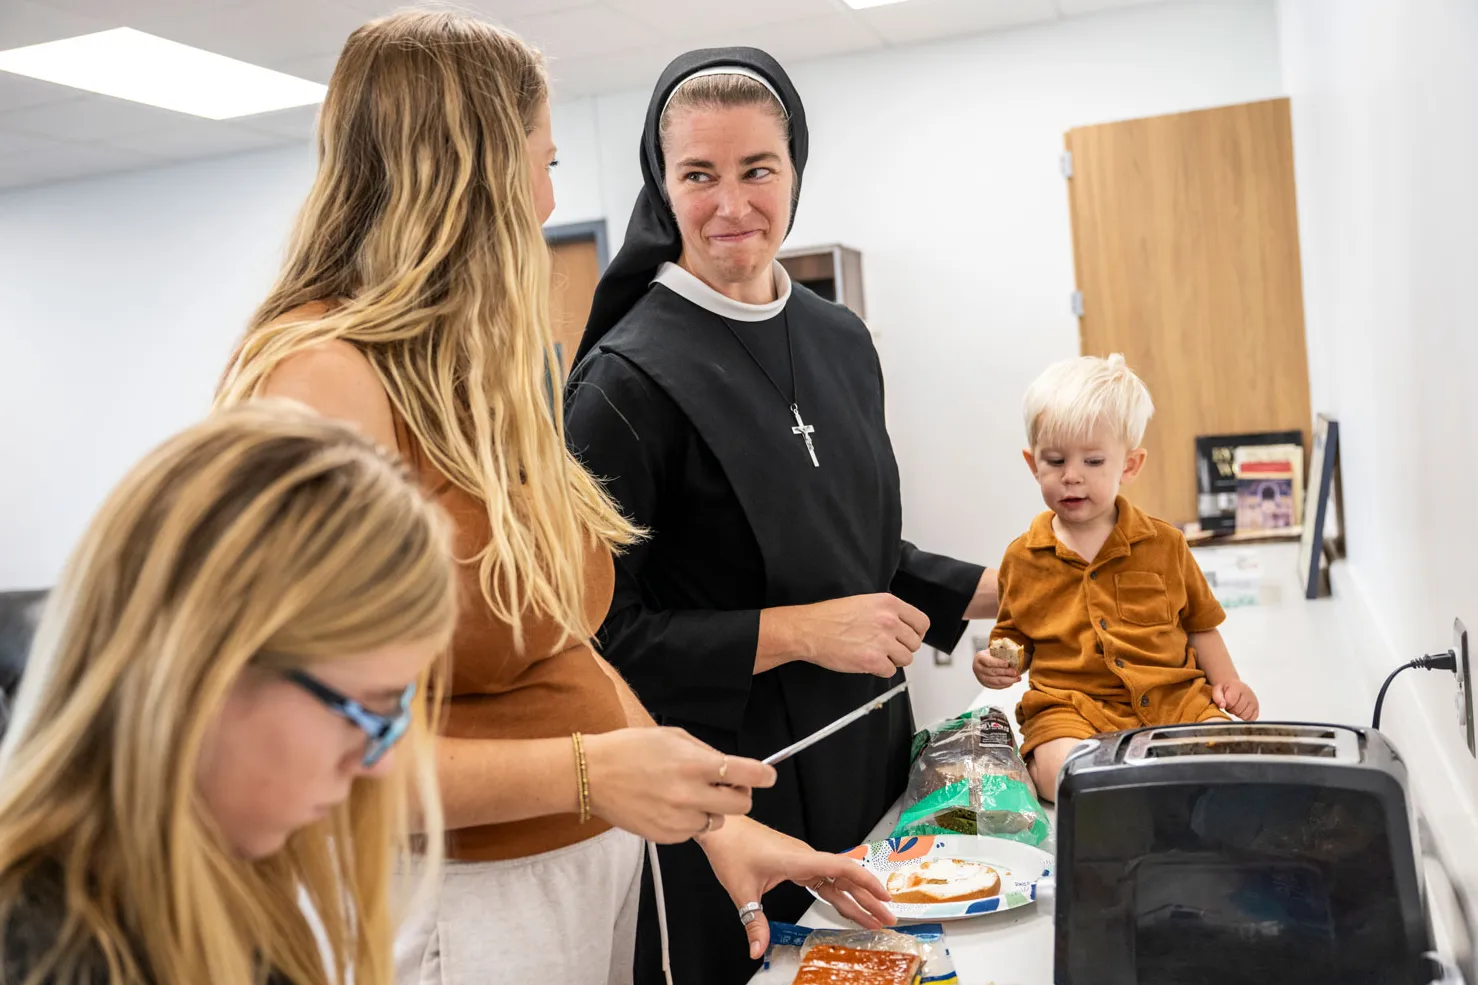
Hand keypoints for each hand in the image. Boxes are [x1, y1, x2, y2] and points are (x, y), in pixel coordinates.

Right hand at [584, 728, 775, 842]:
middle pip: (742, 804)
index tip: (768, 776)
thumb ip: (705, 752)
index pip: (747, 774)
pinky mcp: (667, 836)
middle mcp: (691, 794)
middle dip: (740, 795)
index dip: (764, 775)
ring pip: (718, 821)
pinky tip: (671, 806)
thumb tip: (729, 764)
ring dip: (713, 809)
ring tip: (690, 795)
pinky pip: (694, 831)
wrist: (592, 775)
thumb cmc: (629, 749)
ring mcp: (679, 819)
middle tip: (728, 786)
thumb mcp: (672, 736)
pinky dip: (690, 821)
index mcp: (695, 764)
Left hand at [699, 816, 895, 959]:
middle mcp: (806, 857)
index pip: (843, 868)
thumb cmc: (732, 848)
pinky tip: (845, 906)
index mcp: (799, 860)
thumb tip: (757, 950)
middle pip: (846, 877)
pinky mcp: (797, 862)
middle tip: (888, 918)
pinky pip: (824, 879)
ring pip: (837, 879)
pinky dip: (838, 893)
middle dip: (869, 899)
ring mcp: (803, 859)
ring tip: (873, 918)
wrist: (722, 827)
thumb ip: (754, 922)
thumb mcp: (742, 890)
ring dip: (856, 898)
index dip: (866, 882)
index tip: (885, 897)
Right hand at [771, 593, 929, 677]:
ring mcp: (882, 641)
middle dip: (902, 648)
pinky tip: (867, 662)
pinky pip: (890, 671)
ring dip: (892, 660)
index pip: (921, 622)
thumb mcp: (864, 603)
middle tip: (886, 648)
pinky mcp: (873, 661)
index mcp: (889, 604)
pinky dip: (880, 670)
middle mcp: (889, 621)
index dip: (915, 633)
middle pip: (915, 643)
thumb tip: (902, 627)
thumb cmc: (829, 617)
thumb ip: (887, 613)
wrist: (808, 630)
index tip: (908, 638)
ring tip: (875, 655)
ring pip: (905, 659)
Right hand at [973, 649, 1020, 688]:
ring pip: (995, 681)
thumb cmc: (990, 655)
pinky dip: (1005, 685)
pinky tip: (1012, 681)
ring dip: (1008, 680)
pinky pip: (997, 686)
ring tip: (1017, 678)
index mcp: (980, 658)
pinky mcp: (986, 684)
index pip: (988, 662)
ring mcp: (981, 678)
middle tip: (1015, 672)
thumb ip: (1001, 651)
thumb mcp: (993, 650)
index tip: (1007, 664)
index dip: (998, 663)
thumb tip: (1014, 652)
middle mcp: (978, 669)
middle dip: (1005, 672)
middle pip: (993, 672)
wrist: (983, 662)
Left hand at [1213, 680, 1259, 719]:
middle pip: (1237, 709)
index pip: (1230, 701)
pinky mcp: (1256, 707)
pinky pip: (1251, 719)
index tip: (1224, 701)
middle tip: (1230, 704)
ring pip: (1245, 715)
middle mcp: (1248, 693)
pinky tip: (1241, 711)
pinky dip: (1245, 717)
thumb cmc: (1225, 689)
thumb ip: (1217, 697)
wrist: (1233, 686)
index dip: (1225, 704)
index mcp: (1237, 687)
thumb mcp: (1217, 690)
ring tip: (1235, 707)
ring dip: (1238, 714)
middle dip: (1231, 709)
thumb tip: (1222, 705)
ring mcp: (1254, 700)